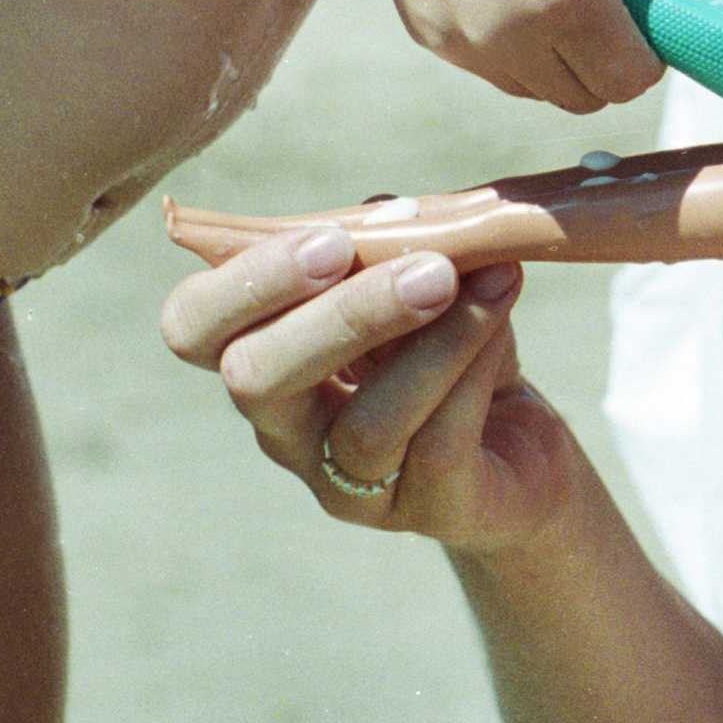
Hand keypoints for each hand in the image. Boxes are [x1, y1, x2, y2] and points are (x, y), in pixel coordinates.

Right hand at [158, 226, 579, 552]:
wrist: (528, 453)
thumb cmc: (459, 356)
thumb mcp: (419, 288)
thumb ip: (390, 248)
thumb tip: (387, 211)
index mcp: (265, 360)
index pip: (193, 328)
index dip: (242, 283)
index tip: (329, 240)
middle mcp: (289, 432)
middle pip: (256, 382)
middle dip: (339, 316)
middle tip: (425, 267)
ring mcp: (350, 485)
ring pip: (367, 424)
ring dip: (436, 341)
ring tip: (494, 278)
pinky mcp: (431, 511)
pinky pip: (439, 445)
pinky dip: (474, 369)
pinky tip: (504, 315)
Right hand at [344, 0, 695, 112]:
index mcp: (560, 0)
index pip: (630, 80)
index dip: (652, 50)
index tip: (648, 5)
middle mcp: (506, 40)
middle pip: (586, 97)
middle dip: (610, 59)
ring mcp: (459, 43)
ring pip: (538, 89)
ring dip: (563, 59)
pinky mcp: (426, 33)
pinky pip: (493, 67)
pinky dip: (517, 46)